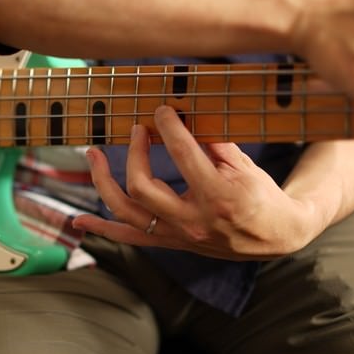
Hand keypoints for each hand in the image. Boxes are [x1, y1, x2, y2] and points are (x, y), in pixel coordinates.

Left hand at [71, 106, 324, 259]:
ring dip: (103, 182)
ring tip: (92, 154)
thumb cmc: (262, 195)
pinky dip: (102, 228)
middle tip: (138, 129)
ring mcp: (178, 236)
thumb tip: (183, 113)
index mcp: (217, 196)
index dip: (168, 127)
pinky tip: (78, 220)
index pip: (183, 155)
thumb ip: (213, 142)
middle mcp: (192, 221)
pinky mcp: (170, 242)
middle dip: (134, 152)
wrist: (275, 236)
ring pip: (126, 212)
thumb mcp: (245, 165)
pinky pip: (129, 237)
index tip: (161, 110)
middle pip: (142, 186)